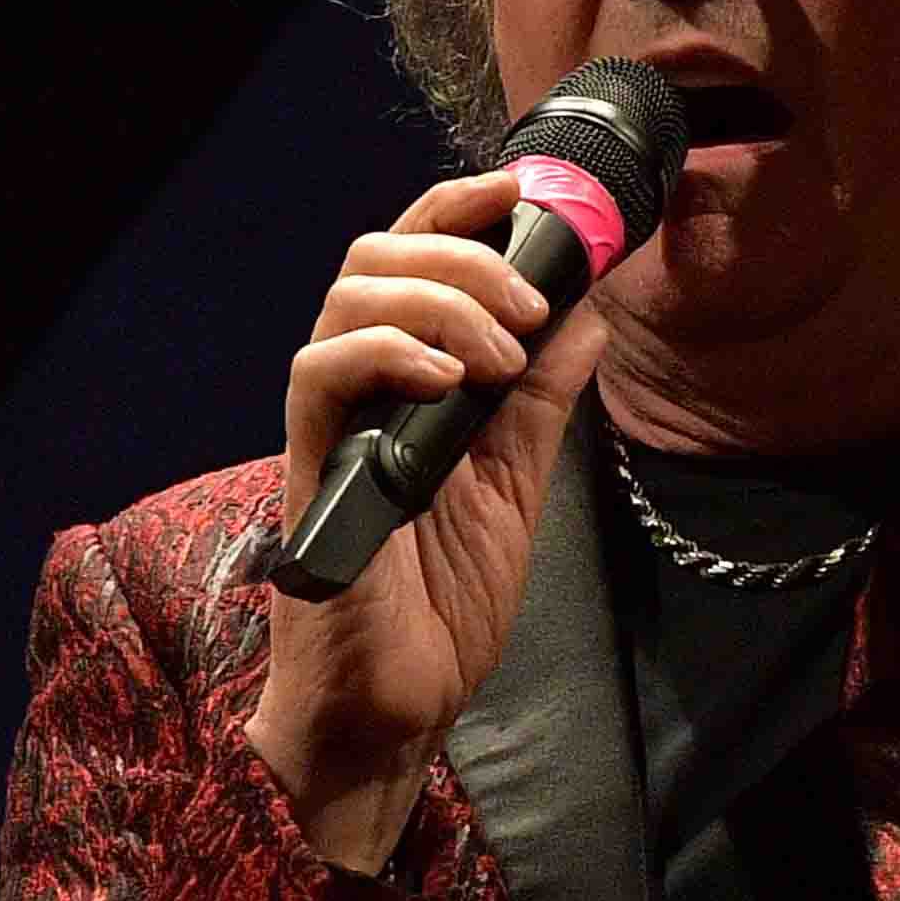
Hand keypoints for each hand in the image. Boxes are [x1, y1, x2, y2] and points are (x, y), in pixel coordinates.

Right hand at [246, 170, 609, 870]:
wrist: (400, 706)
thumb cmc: (442, 603)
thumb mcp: (516, 486)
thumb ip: (540, 401)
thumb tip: (589, 314)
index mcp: (407, 382)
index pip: (415, 259)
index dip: (459, 209)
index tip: (524, 194)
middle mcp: (361, 388)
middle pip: (376, 255)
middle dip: (462, 254)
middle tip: (529, 304)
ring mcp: (331, 424)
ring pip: (346, 297)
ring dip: (438, 301)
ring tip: (500, 353)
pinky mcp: (309, 466)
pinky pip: (319, 374)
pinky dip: (386, 352)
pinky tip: (446, 381)